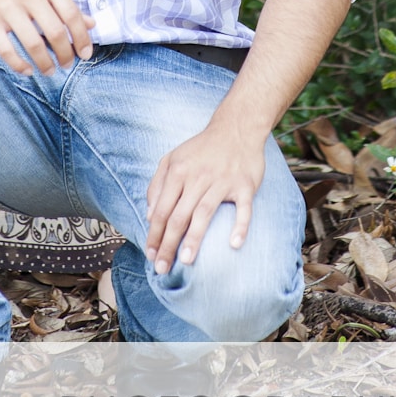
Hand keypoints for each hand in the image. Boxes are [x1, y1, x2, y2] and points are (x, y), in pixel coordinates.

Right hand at [0, 0, 94, 74]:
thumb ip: (65, 2)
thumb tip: (91, 24)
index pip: (71, 14)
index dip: (82, 38)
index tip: (85, 53)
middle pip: (55, 31)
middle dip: (65, 54)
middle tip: (67, 65)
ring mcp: (7, 7)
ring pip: (32, 43)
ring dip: (45, 63)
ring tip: (50, 70)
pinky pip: (6, 50)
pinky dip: (19, 65)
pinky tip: (27, 70)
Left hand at [145, 117, 267, 274]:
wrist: (237, 127)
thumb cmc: (202, 148)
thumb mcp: (172, 159)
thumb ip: (157, 185)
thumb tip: (150, 215)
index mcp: (178, 172)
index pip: (162, 210)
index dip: (155, 235)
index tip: (151, 256)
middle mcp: (199, 177)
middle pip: (179, 216)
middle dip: (168, 245)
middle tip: (163, 269)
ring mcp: (223, 181)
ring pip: (205, 213)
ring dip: (194, 239)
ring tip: (186, 261)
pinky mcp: (245, 184)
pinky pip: (243, 208)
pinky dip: (240, 225)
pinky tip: (234, 243)